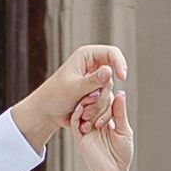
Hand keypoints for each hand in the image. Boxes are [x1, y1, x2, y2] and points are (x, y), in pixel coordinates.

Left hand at [13, 42, 128, 150]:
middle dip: (100, 94)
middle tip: (85, 102)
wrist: (48, 112)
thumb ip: (93, 80)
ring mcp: (95, 82)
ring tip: (81, 111)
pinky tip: (86, 118)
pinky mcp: (97, 95)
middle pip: (111, 78)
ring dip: (97, 105)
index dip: (120, 63)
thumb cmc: (55, 95)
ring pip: (109, 93)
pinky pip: (107, 103)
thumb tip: (109, 70)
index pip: (112, 53)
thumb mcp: (74, 88)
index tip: (122, 78)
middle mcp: (93, 66)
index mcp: (86, 56)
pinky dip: (98, 112)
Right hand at [68, 72, 133, 170]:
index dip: (106, 93)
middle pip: (93, 103)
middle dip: (97, 96)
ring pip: (82, 110)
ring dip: (87, 102)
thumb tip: (120, 93)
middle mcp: (95, 122)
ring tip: (91, 95)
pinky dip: (76, 113)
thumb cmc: (122, 154)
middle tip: (100, 89)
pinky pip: (74, 122)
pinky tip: (81, 107)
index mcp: (106, 119)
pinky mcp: (79, 137)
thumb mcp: (124, 130)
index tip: (110, 84)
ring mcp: (86, 129)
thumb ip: (120, 113)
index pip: (104, 101)